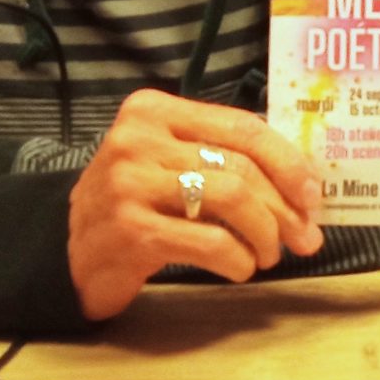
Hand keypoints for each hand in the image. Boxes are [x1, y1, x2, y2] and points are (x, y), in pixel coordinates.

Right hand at [68, 89, 327, 321]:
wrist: (66, 254)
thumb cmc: (133, 205)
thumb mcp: (167, 164)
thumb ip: (220, 157)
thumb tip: (302, 181)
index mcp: (154, 110)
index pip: (241, 126)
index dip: (288, 162)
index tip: (314, 195)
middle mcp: (138, 139)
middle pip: (240, 166)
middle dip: (284, 206)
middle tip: (305, 237)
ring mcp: (130, 183)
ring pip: (230, 198)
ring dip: (264, 234)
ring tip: (268, 255)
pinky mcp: (131, 230)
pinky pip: (208, 241)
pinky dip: (237, 259)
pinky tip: (240, 269)